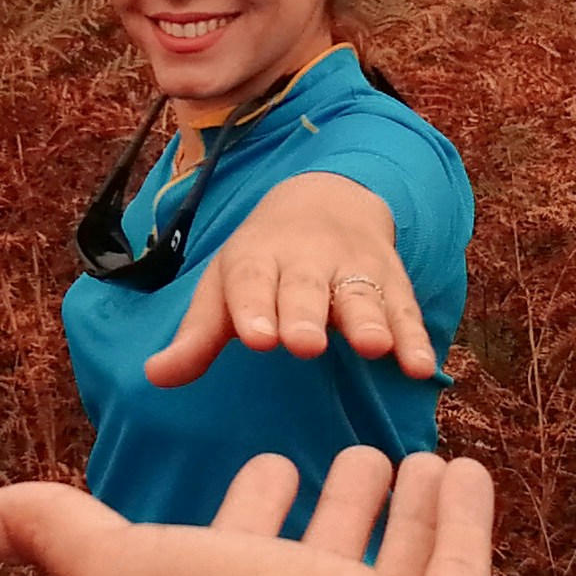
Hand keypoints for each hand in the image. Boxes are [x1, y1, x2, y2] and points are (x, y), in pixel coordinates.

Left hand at [0, 446, 526, 575]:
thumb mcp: (124, 572)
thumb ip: (57, 536)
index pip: (242, 543)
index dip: (249, 503)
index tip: (268, 464)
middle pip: (323, 552)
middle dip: (335, 503)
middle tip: (354, 457)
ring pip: (394, 558)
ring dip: (401, 508)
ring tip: (417, 458)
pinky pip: (459, 564)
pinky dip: (462, 516)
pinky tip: (466, 471)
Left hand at [140, 170, 436, 386]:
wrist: (325, 199)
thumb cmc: (263, 262)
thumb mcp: (224, 287)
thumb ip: (197, 336)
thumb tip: (155, 376)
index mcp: (257, 258)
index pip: (251, 281)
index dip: (253, 309)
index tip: (255, 338)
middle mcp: (307, 258)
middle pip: (305, 287)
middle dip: (305, 314)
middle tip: (304, 345)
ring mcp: (354, 268)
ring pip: (361, 294)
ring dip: (368, 320)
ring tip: (372, 347)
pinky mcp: (393, 282)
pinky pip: (406, 310)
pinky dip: (415, 338)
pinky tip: (420, 368)